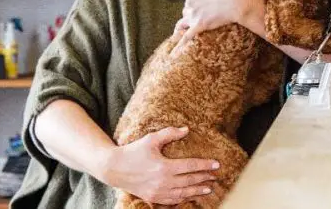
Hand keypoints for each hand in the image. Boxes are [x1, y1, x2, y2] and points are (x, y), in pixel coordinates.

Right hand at [100, 127, 218, 204]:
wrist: (113, 169)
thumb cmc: (133, 151)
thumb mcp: (151, 139)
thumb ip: (169, 133)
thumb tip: (187, 129)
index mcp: (164, 167)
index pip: (190, 166)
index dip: (205, 165)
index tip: (217, 164)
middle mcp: (162, 182)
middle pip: (190, 181)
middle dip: (205, 178)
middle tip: (216, 176)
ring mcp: (157, 192)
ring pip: (183, 193)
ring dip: (197, 191)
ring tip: (209, 188)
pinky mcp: (152, 198)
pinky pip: (172, 200)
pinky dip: (183, 198)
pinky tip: (190, 195)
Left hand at [171, 0, 261, 55]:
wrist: (237, 0)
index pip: (188, 0)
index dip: (195, 4)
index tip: (201, 6)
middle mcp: (189, 4)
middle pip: (185, 12)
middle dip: (191, 15)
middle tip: (202, 18)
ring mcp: (193, 16)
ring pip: (183, 23)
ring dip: (184, 27)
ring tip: (181, 34)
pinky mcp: (199, 26)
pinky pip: (186, 37)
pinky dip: (179, 46)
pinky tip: (173, 54)